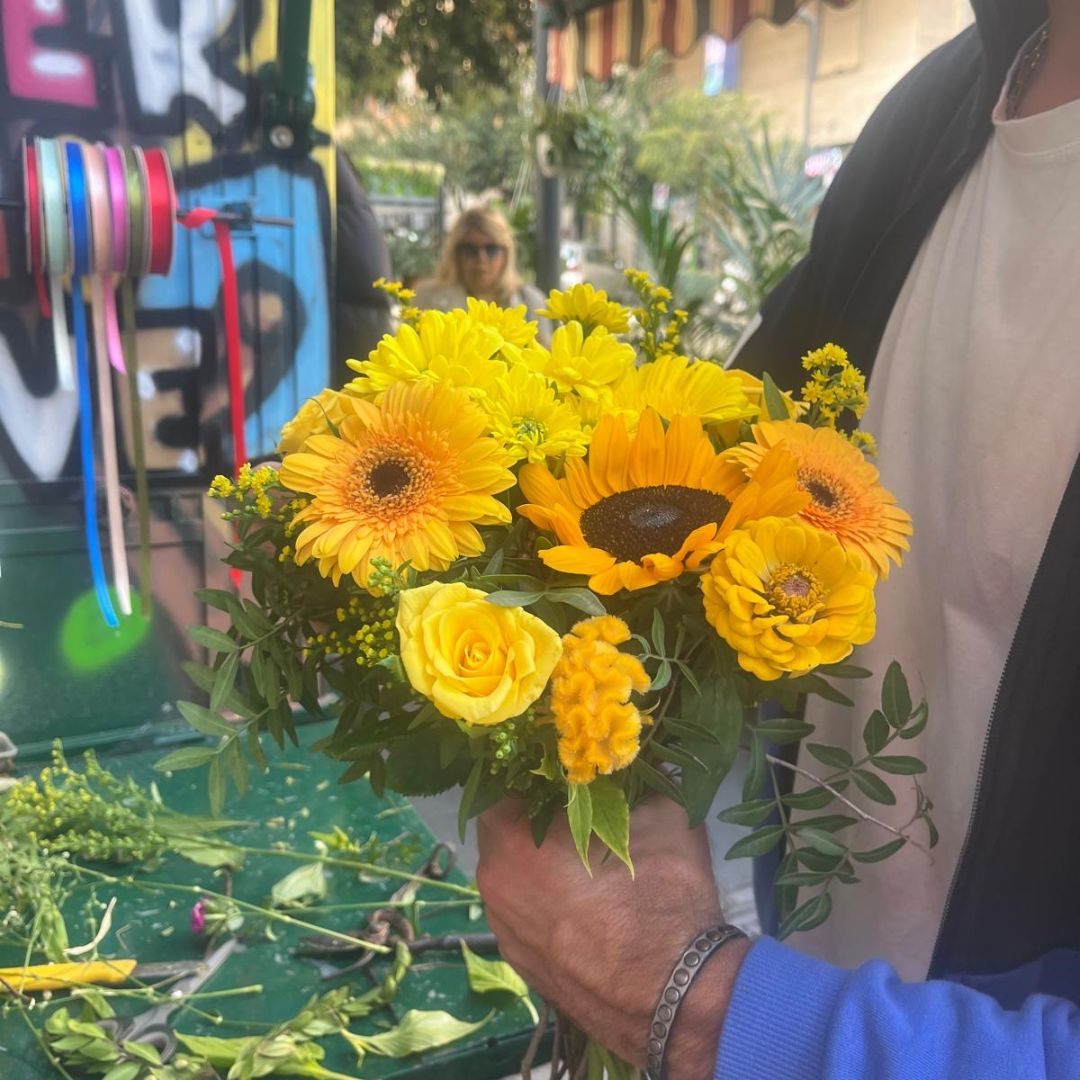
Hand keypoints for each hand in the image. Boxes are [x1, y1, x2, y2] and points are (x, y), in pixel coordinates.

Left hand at [477, 796, 750, 1077]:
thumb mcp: (662, 814)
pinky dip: (547, 906)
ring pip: (513, 877)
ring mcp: (505, 932)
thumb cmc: (662, 895)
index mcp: (513, 840)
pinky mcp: (524, 968)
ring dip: (538, 864)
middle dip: (534, 817)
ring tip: (586, 863)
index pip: (505, 784)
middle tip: (578, 812)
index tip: (566, 773)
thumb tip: (638, 769)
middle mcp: (495, 885)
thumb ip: (637, 785)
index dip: (536, 774)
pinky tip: (588, 908)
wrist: (679, 998)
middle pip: (504, 831)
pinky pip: (526, 917)